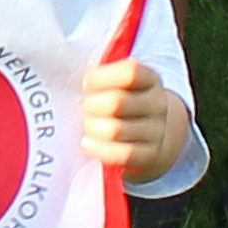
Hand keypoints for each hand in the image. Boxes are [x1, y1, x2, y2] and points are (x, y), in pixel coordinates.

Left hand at [83, 52, 183, 181]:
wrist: (152, 134)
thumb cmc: (123, 101)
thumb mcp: (119, 83)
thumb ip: (101, 77)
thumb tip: (69, 77)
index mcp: (149, 79)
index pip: (130, 73)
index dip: (100, 78)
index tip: (86, 84)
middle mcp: (157, 104)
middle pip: (117, 103)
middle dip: (91, 105)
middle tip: (85, 107)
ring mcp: (156, 131)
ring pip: (115, 130)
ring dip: (92, 127)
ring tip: (88, 125)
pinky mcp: (150, 155)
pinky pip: (122, 154)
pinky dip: (99, 148)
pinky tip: (88, 143)